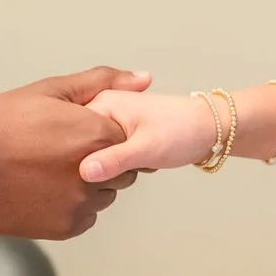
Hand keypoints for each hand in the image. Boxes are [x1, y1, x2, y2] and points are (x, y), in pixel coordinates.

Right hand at [0, 66, 149, 239]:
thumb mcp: (49, 91)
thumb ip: (102, 83)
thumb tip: (144, 79)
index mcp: (97, 135)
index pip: (127, 138)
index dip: (103, 134)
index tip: (78, 134)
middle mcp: (96, 173)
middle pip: (120, 169)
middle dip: (100, 160)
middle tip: (58, 152)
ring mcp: (81, 204)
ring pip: (103, 195)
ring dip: (87, 185)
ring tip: (47, 170)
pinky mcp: (65, 227)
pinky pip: (84, 217)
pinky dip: (71, 206)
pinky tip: (43, 190)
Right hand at [79, 88, 227, 179]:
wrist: (206, 129)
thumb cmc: (182, 129)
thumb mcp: (146, 148)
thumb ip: (114, 160)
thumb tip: (85, 172)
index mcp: (100, 103)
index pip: (70, 134)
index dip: (79, 156)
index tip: (98, 167)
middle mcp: (98, 111)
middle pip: (77, 150)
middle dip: (94, 165)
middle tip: (124, 162)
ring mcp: (104, 126)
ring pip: (88, 160)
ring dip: (104, 170)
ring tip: (130, 162)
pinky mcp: (113, 140)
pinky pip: (99, 163)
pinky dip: (109, 171)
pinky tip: (125, 169)